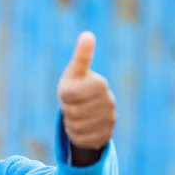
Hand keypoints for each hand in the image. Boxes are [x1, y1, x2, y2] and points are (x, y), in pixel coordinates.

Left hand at [57, 31, 115, 150]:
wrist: (88, 113)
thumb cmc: (76, 89)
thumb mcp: (74, 74)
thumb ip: (81, 58)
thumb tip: (88, 35)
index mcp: (98, 84)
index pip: (71, 94)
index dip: (65, 97)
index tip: (68, 93)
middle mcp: (108, 101)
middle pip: (73, 112)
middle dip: (68, 110)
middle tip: (72, 105)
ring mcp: (110, 119)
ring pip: (78, 126)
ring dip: (72, 123)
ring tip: (77, 115)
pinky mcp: (107, 135)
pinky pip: (83, 139)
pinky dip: (77, 136)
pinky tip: (82, 128)